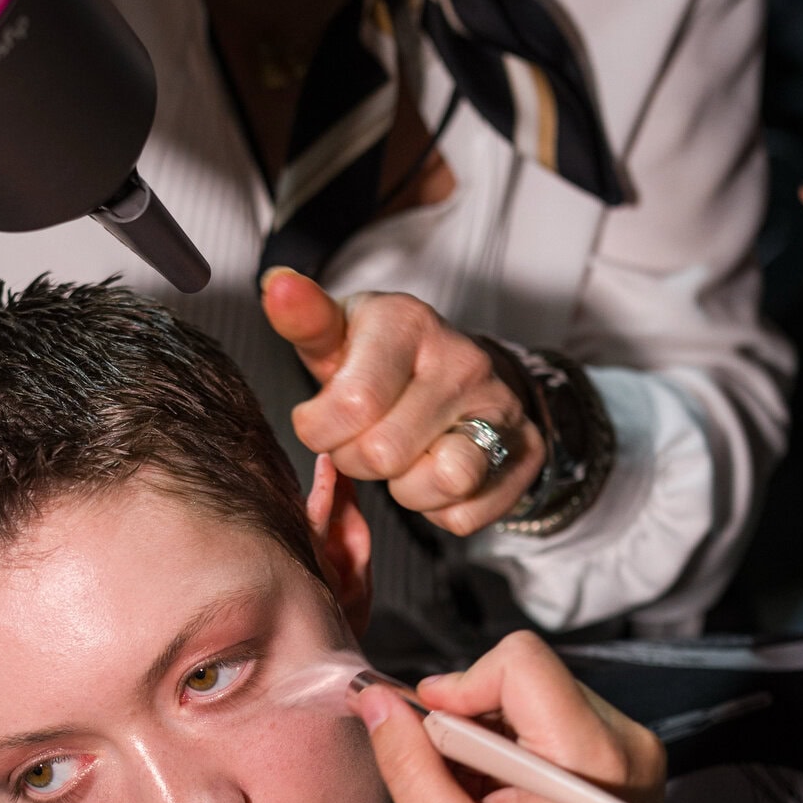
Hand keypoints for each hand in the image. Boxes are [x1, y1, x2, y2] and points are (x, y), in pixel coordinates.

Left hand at [261, 267, 544, 532]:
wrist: (458, 372)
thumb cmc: (379, 360)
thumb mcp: (339, 336)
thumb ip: (305, 320)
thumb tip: (277, 288)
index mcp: (409, 323)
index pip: (351, 404)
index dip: (320, 430)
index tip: (321, 419)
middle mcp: (463, 361)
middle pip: (384, 454)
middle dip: (357, 460)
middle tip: (360, 440)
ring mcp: (501, 406)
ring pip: (440, 482)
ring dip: (404, 488)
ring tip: (399, 458)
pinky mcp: (525, 452)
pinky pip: (466, 514)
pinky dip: (438, 509)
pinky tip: (430, 472)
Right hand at [356, 632, 706, 802]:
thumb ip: (411, 768)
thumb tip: (377, 702)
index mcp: (588, 756)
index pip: (518, 661)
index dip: (461, 686)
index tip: (431, 735)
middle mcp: (624, 738)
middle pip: (525, 676)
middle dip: (472, 719)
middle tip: (451, 785)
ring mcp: (631, 749)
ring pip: (537, 697)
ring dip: (492, 738)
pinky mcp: (626, 762)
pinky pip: (557, 723)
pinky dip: (518, 752)